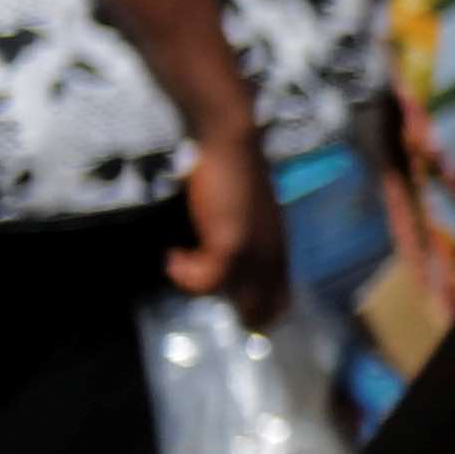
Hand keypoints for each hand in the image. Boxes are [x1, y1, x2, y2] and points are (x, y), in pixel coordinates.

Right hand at [162, 121, 271, 304]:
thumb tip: (222, 255)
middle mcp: (274, 253)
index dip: (261, 311)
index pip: (283, 297)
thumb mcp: (247, 212)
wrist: (231, 142)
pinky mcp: (232, 243)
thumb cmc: (234, 170)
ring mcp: (256, 251)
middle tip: (198, 289)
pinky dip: (186, 275)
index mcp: (280, 246)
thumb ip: (245, 235)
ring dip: (202, 288)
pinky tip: (172, 256)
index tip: (230, 308)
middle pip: (267, 307)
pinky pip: (210, 280)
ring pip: (239, 299)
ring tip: (178, 264)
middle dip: (235, 311)